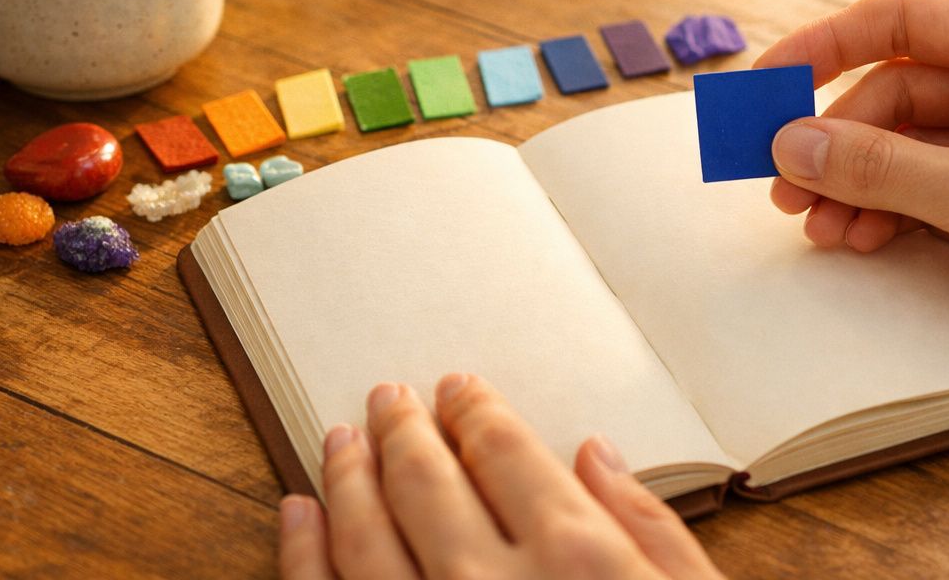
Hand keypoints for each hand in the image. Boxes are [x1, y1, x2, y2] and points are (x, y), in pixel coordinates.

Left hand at [278, 374, 725, 579]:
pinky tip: (298, 516)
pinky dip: (304, 556)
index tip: (457, 389)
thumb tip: (595, 455)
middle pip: (427, 481)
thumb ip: (650, 528)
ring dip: (346, 477)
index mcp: (576, 559)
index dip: (475, 411)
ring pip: (363, 537)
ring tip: (339, 440)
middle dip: (401, 430)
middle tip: (386, 397)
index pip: (505, 452)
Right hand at [757, 0, 948, 391]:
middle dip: (833, 139)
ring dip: (853, 183)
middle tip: (779, 185)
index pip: (899, 20)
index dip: (823, 46)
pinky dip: (885, 210)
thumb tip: (786, 145)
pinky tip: (855, 239)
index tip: (764, 85)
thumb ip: (877, 167)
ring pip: (902, 145)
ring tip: (814, 227)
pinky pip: (924, 187)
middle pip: (892, 91)